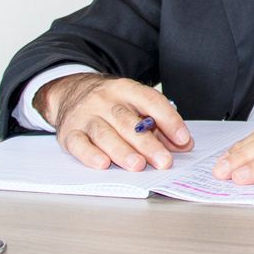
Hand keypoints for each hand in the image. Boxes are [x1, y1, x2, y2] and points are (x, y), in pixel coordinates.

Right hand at [34, 74, 192, 170]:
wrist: (69, 92)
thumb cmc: (110, 103)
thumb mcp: (134, 103)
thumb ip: (159, 123)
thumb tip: (184, 144)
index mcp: (126, 88)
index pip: (150, 100)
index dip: (169, 119)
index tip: (183, 139)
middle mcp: (104, 100)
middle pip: (128, 122)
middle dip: (148, 143)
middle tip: (163, 161)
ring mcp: (85, 115)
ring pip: (105, 133)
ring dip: (122, 151)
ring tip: (138, 165)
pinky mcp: (69, 132)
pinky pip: (79, 144)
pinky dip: (90, 155)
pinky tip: (103, 164)